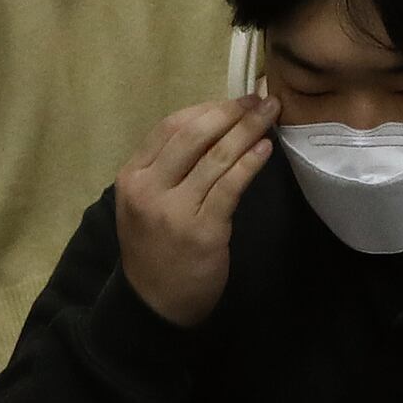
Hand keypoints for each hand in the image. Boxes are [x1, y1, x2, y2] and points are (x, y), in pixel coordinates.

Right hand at [115, 95, 276, 328]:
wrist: (153, 303)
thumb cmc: (156, 246)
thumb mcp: (147, 201)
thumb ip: (169, 166)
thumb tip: (216, 122)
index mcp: (132, 176)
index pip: (169, 127)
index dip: (206, 108)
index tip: (235, 100)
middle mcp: (148, 189)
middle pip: (194, 135)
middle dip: (231, 112)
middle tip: (260, 99)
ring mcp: (173, 210)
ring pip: (217, 157)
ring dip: (249, 130)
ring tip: (271, 114)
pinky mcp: (201, 230)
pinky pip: (231, 185)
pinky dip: (251, 162)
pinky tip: (266, 148)